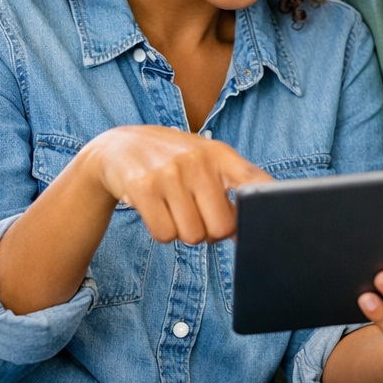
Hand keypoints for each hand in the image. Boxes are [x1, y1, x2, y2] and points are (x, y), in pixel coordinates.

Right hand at [83, 126, 269, 243]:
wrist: (119, 147)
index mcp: (220, 154)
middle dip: (211, 233)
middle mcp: (197, 161)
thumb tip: (252, 230)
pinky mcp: (143, 187)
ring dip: (184, 232)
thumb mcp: (206, 160)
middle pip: (222, 228)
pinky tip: (157, 210)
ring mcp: (169, 173)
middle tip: (198, 217)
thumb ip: (234, 187)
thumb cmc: (173, 160)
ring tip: (174, 209)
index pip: (255, 183)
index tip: (263, 227)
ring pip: (192, 236)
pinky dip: (162, 232)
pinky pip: (165, 235)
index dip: (263, 209)